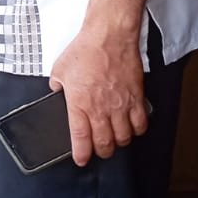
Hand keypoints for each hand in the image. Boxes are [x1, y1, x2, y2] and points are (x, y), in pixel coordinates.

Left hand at [49, 25, 148, 165]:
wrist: (109, 37)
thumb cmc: (85, 50)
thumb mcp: (60, 69)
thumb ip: (57, 84)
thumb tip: (56, 90)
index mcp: (79, 105)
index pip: (81, 139)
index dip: (82, 154)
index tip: (81, 160)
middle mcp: (101, 109)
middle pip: (105, 143)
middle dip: (102, 152)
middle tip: (99, 151)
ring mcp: (121, 105)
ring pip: (124, 137)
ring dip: (119, 142)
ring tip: (115, 140)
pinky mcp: (136, 98)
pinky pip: (141, 123)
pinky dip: (137, 130)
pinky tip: (132, 128)